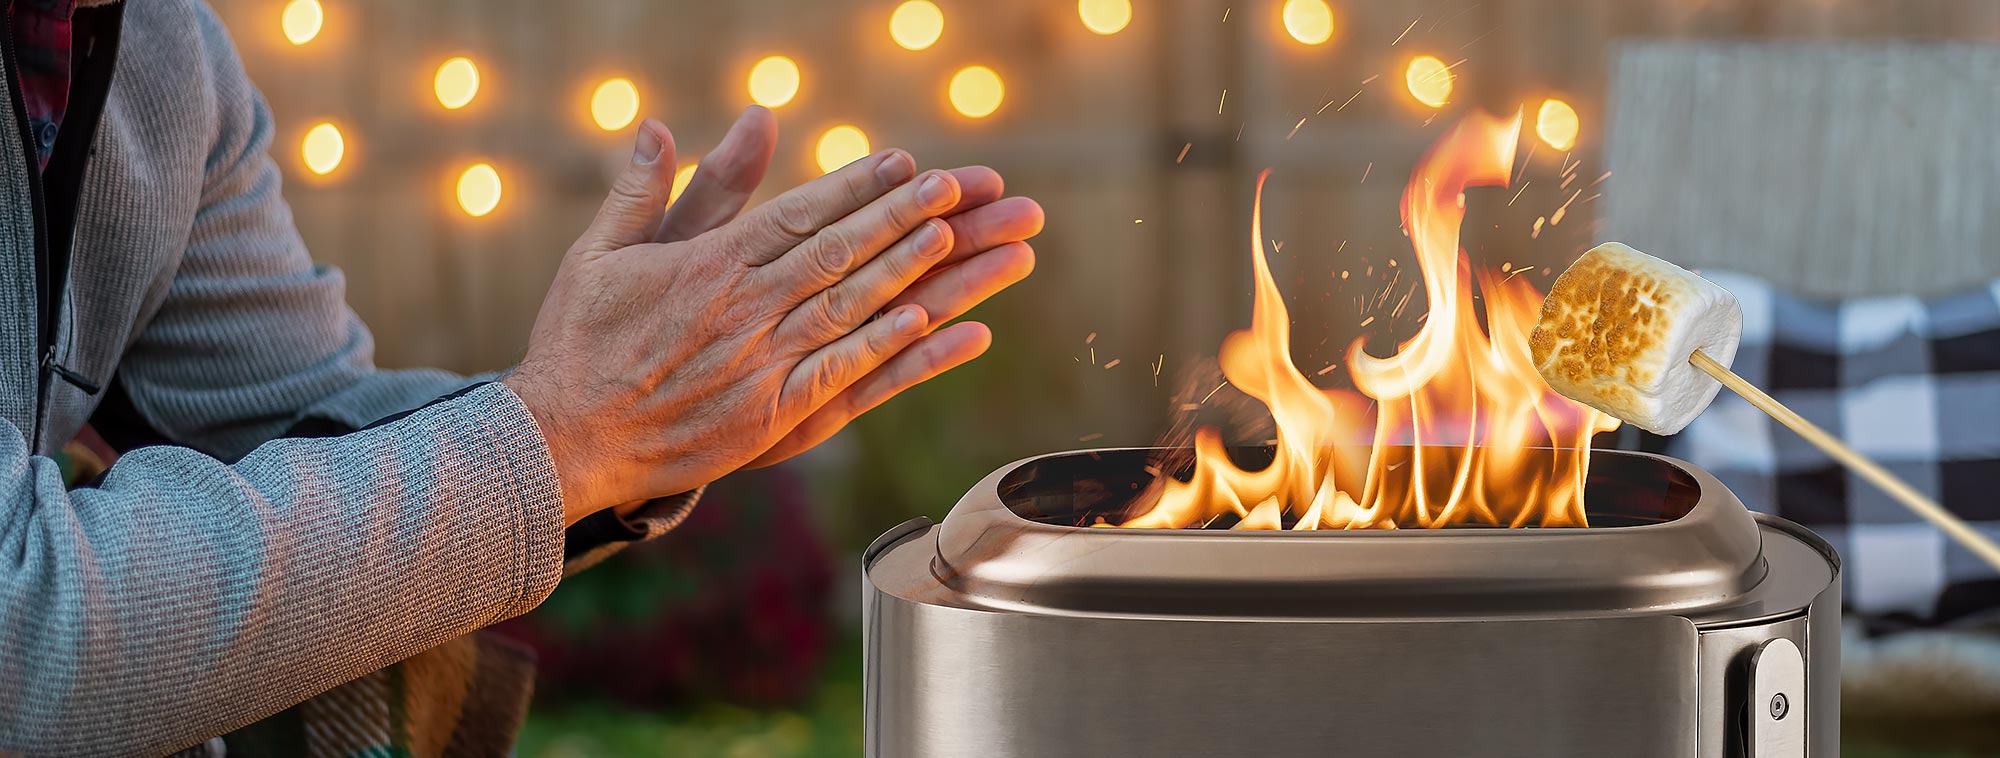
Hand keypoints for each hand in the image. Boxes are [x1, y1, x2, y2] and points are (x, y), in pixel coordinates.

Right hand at [505, 111, 1037, 523]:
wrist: (561, 441)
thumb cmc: (578, 342)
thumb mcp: (598, 252)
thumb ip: (640, 189)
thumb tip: (659, 127)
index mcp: (707, 264)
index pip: (797, 213)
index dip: (855, 186)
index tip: (903, 160)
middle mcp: (741, 309)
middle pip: (836, 253)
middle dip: (900, 216)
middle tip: (954, 186)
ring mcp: (759, 364)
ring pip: (848, 307)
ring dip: (907, 270)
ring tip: (958, 237)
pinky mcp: (768, 417)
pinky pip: (840, 376)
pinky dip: (886, 348)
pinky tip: (929, 323)